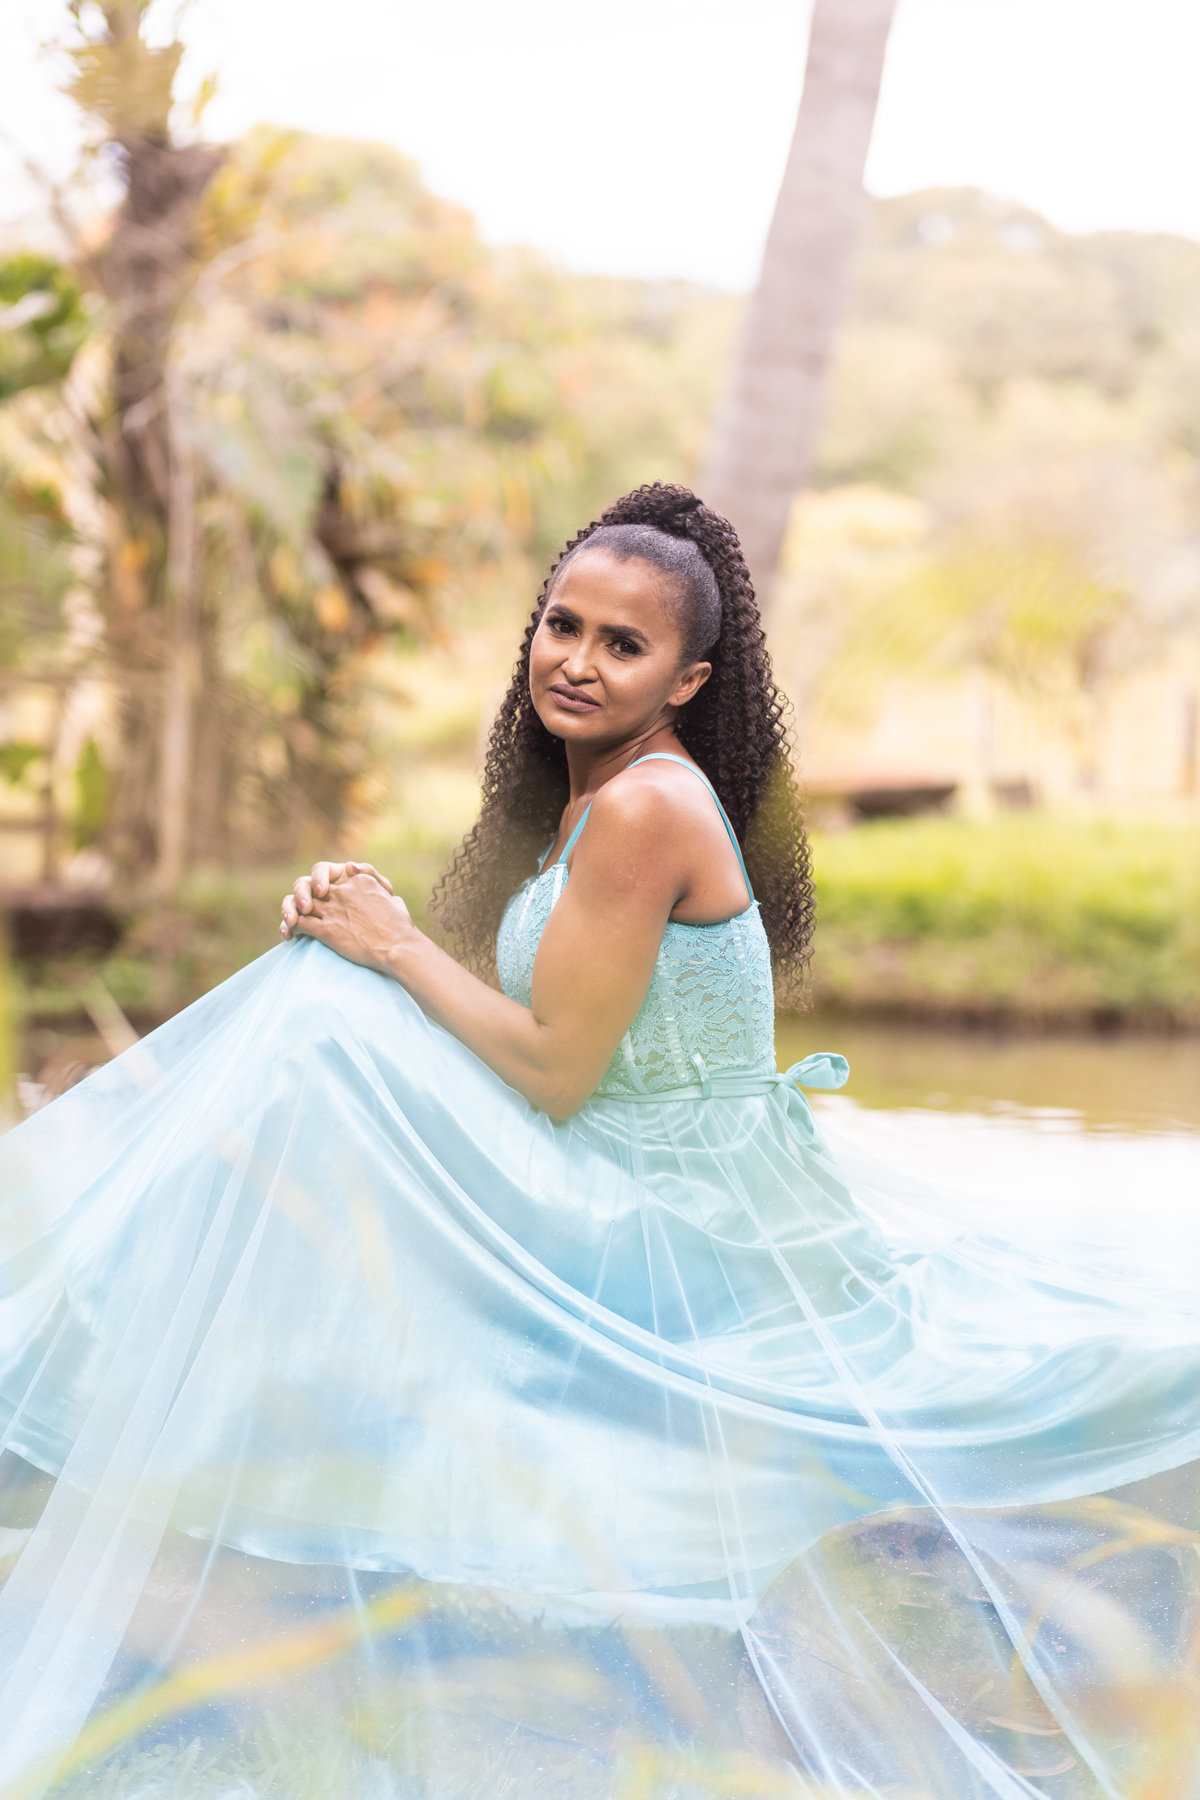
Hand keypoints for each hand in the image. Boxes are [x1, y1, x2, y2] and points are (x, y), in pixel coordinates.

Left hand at [280, 866, 414, 975]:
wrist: (398, 947)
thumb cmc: (401, 928)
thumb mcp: (394, 899)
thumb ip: (381, 889)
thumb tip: (374, 884)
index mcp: (359, 880)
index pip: (330, 875)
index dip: (321, 885)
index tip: (320, 895)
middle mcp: (343, 891)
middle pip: (311, 886)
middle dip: (302, 896)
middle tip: (302, 908)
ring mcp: (333, 910)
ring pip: (301, 904)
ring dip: (293, 912)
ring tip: (291, 921)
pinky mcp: (326, 930)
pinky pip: (300, 922)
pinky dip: (292, 927)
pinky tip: (292, 933)